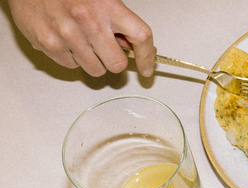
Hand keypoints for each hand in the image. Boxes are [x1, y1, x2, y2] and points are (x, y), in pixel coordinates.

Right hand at [8, 0, 155, 76]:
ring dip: (94, 61)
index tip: (147, 68)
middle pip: (117, 63)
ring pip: (96, 70)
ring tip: (84, 41)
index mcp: (106, 6)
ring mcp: (66, 34)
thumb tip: (133, 47)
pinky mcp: (49, 44)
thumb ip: (118, 22)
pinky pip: (72, 66)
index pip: (141, 36)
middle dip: (115, 60)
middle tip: (108, 50)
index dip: (147, 57)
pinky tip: (67, 40)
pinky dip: (73, 58)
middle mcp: (88, 20)